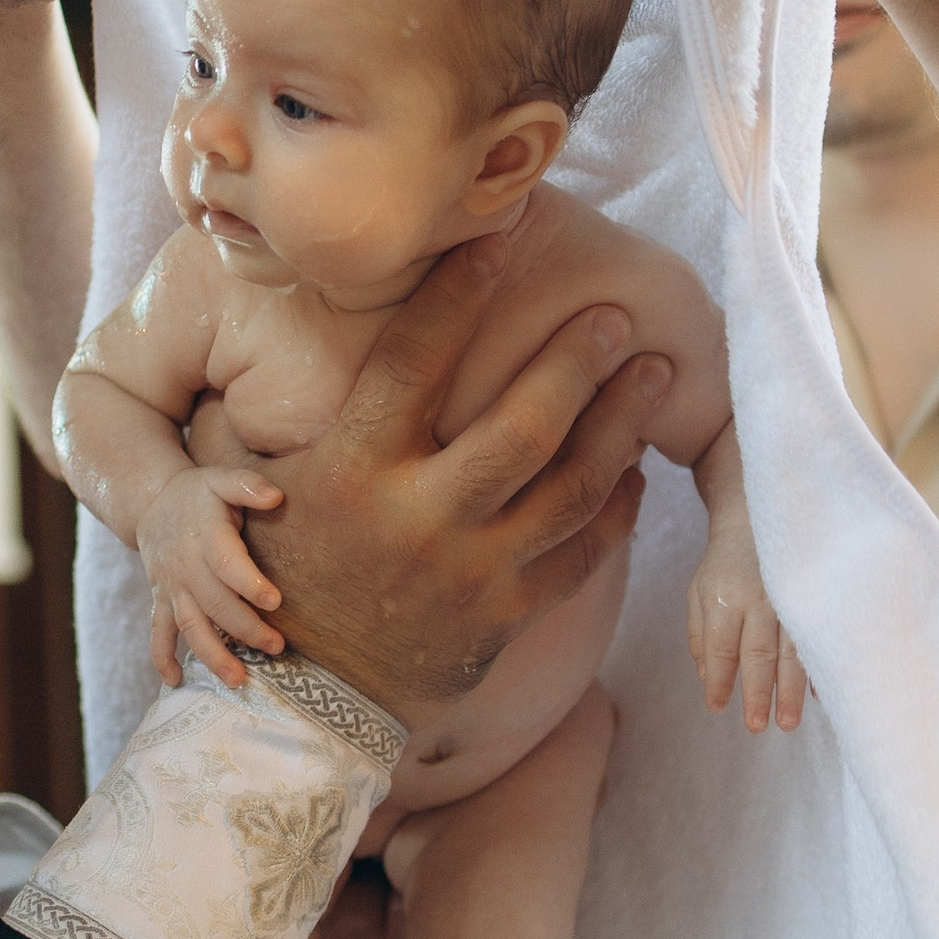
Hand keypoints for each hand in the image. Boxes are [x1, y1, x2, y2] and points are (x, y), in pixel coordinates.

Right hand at [137, 465, 286, 688]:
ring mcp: (172, 589)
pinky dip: (161, 659)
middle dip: (247, 630)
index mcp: (206, 538)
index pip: (228, 565)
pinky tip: (174, 682)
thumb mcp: (221, 479)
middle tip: (277, 646)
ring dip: (212, 656)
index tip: (275, 601)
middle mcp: (186, 569)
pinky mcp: (162, 601)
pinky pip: (157, 634)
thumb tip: (276, 497)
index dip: (250, 584)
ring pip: (190, 627)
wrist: (151, 503)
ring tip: (237, 680)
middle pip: (216, 605)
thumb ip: (248, 485)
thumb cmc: (197, 494)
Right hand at [244, 238, 667, 723]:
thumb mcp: (286, 484)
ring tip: (652, 374)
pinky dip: (615, 506)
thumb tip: (392, 324)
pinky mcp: (506, 619)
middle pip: (523, 426)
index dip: (458, 297)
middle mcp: (418, 519)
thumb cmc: (294, 568)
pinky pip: (582, 555)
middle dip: (577, 361)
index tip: (500, 244)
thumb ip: (347, 417)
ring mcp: (470, 574)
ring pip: (571, 487)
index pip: (415, 363)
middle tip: (615, 315)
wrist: (306, 695)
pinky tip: (633, 468)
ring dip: (621, 423)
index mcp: (354, 471)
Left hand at [688, 535, 807, 734]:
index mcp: (725, 600)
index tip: (717, 708)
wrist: (759, 519)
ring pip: (790, 652)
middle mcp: (758, 601)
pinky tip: (819, 694)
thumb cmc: (725, 564)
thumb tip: (706, 678)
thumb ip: (700, 635)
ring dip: (789, 691)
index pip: (721, 650)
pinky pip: (817, 637)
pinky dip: (818, 667)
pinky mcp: (811, 597)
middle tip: (757, 727)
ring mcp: (789, 599)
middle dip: (757, 695)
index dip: (719, 682)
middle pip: (758, 656)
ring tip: (787, 722)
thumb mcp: (699, 592)